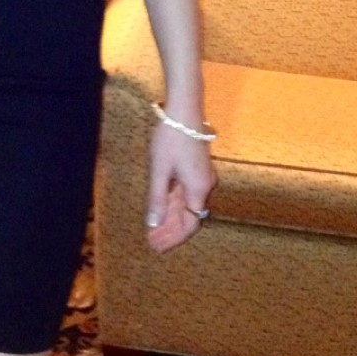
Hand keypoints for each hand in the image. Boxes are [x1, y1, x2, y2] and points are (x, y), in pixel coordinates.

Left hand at [144, 122, 216, 252]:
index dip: (174, 238)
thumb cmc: (172, 137)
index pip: (190, 224)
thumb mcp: (160, 169)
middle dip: (170, 231)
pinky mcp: (196, 167)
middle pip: (189, 216)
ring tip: (154, 229)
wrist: (185, 108)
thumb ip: (157, 198)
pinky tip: (162, 208)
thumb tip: (154, 224)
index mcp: (198, 188)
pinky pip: (186, 193)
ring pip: (187, 205)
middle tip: (152, 242)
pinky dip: (173, 203)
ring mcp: (201, 176)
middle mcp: (204, 185)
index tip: (157, 247)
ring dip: (171, 218)